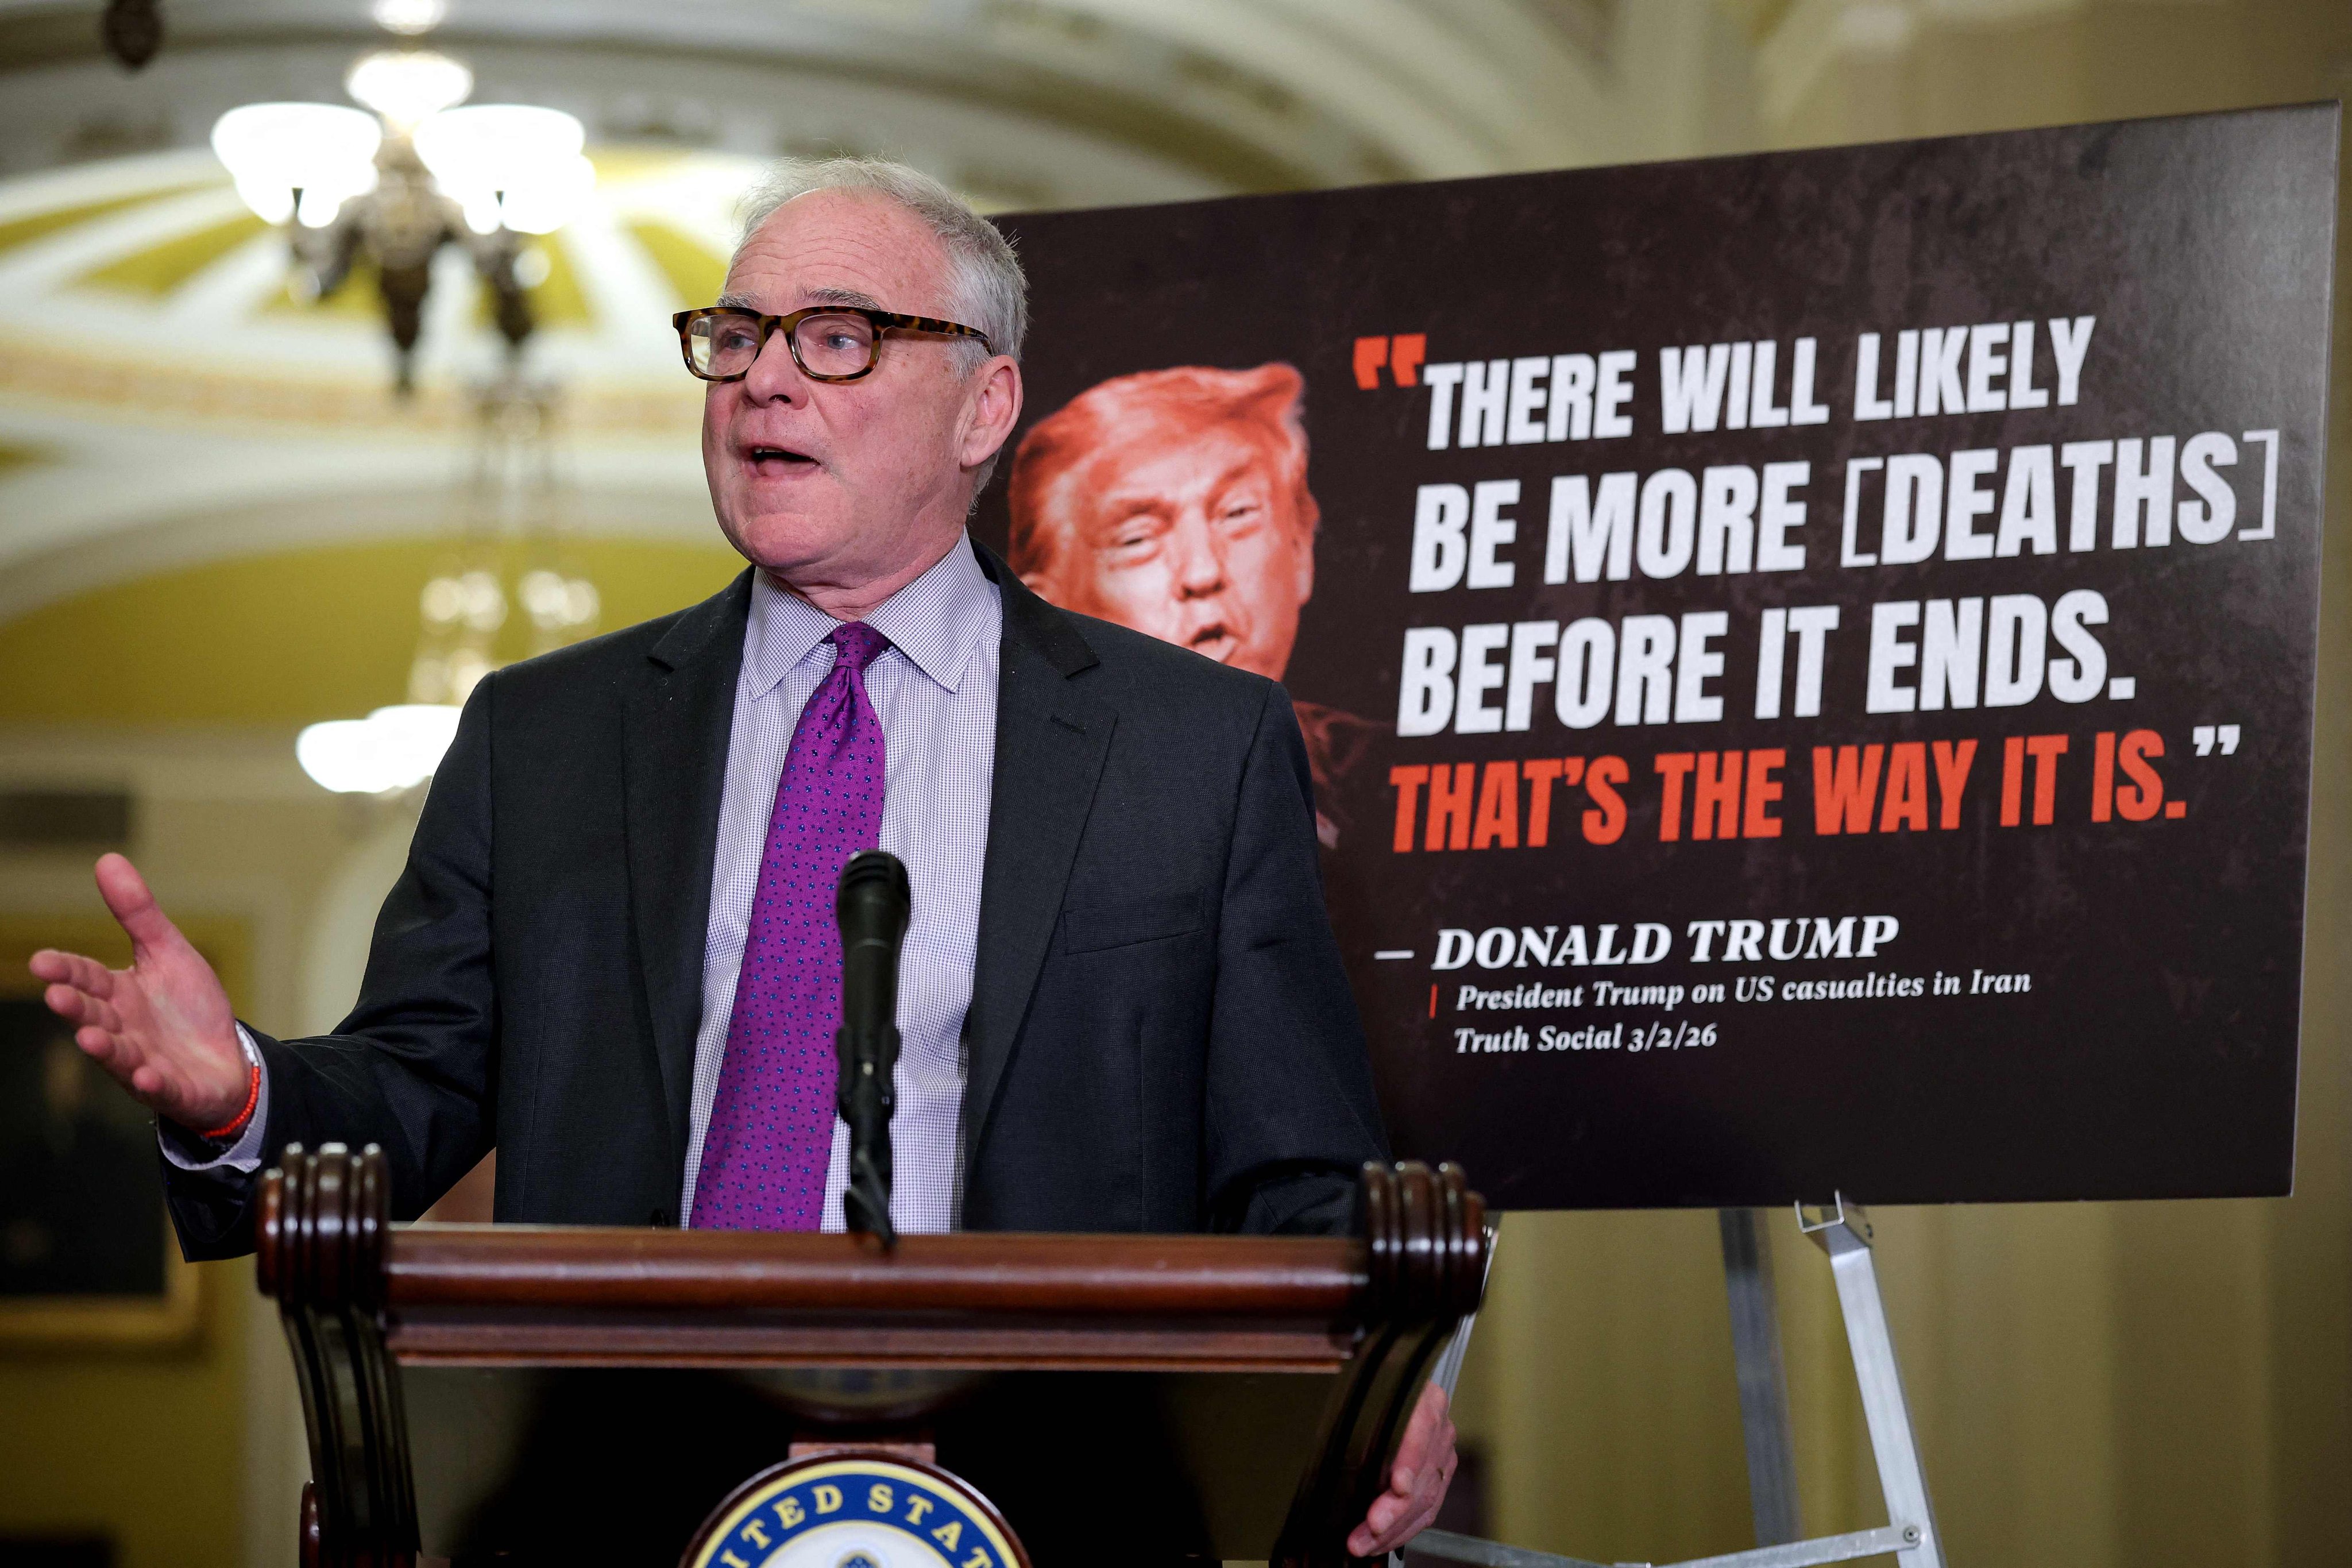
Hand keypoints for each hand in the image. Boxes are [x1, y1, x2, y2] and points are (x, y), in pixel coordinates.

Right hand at [28, 853, 247, 1132]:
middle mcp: (123, 1029)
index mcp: (119, 995)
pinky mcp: (172, 1087)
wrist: (225, 1060)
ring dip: (104, 1047)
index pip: (87, 977)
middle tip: (57, 996)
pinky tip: (147, 1075)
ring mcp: (143, 1061)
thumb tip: (107, 859)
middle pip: (94, 1015)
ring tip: (89, 1038)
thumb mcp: (167, 952)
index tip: (42, 962)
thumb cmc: (188, 1008)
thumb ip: (137, 913)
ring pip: (119, 1054)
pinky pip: (160, 1086)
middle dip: (76, 1008)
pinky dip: (152, 1081)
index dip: (66, 970)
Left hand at [1346, 1380, 1457, 1558]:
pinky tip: (1380, 1541)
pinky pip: (1426, 1511)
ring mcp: (1442, 1455)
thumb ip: (1354, 1404)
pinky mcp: (1439, 1478)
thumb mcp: (1362, 1391)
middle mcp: (1439, 1428)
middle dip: (1396, 1508)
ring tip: (1365, 1542)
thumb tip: (1335, 1419)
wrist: (1389, 1390)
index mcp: (1425, 1398)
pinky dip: (1402, 1530)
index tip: (1397, 1485)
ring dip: (1394, 1527)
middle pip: (1424, 1473)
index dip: (1410, 1460)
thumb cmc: (1370, 1391)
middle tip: (1372, 1525)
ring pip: (1426, 1499)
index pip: (1423, 1428)